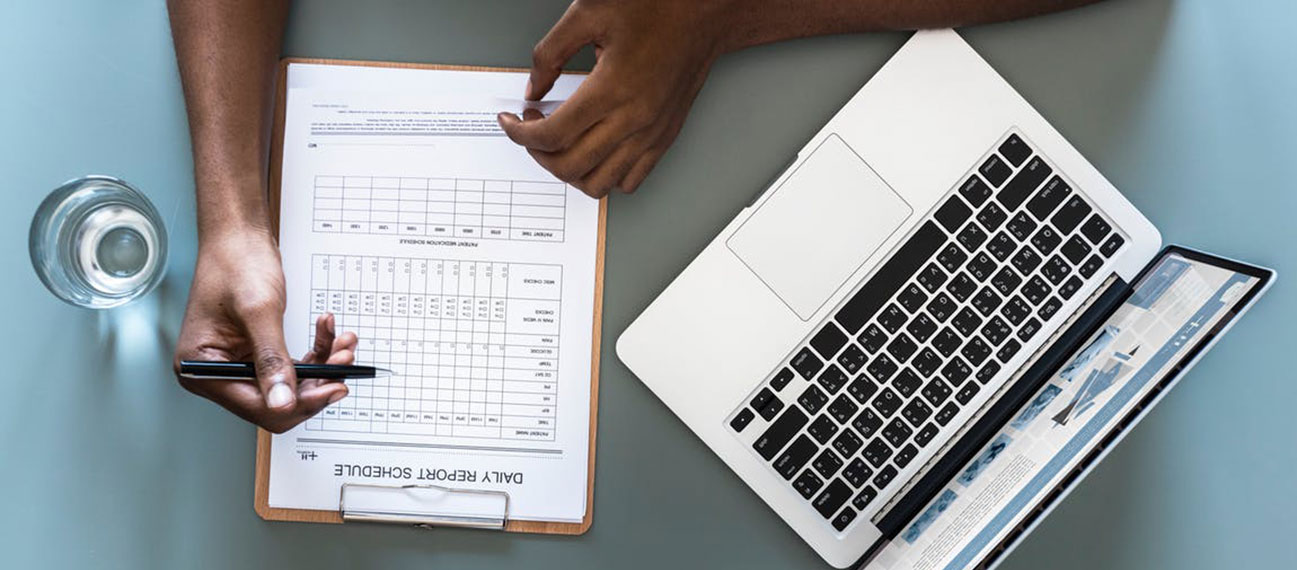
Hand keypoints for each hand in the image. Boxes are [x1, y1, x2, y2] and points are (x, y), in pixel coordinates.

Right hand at [174, 230, 356, 432]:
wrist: (239, 236)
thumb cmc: (236, 263)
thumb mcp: (259, 312)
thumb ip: (272, 360)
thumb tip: (283, 402)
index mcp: (201, 369)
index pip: (256, 407)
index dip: (299, 402)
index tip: (333, 387)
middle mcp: (217, 372)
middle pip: (277, 400)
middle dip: (316, 382)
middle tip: (343, 362)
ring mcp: (237, 363)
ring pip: (291, 383)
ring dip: (322, 365)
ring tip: (343, 344)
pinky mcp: (256, 352)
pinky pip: (292, 364)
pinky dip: (316, 351)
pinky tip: (329, 334)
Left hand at [498, 0, 732, 196]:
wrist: (703, 14)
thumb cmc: (657, 7)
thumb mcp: (588, 13)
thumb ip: (550, 53)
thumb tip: (533, 87)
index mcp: (611, 89)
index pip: (551, 136)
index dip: (520, 134)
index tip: (511, 122)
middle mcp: (633, 120)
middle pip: (569, 166)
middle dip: (538, 154)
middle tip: (532, 130)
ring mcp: (651, 134)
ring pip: (599, 183)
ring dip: (569, 171)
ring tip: (560, 146)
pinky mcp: (664, 138)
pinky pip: (630, 181)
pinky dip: (605, 176)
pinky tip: (593, 152)